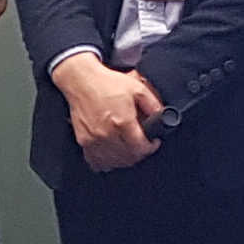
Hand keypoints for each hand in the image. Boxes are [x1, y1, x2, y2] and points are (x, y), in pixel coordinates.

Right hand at [55, 54, 164, 171]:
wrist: (81, 81)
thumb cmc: (106, 83)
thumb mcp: (137, 88)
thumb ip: (153, 105)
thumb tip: (163, 117)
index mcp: (122, 122)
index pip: (141, 148)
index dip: (151, 148)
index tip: (153, 142)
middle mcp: (107, 133)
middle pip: (128, 158)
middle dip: (139, 154)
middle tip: (142, 145)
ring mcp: (93, 139)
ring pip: (113, 163)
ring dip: (124, 160)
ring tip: (128, 150)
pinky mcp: (83, 140)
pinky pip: (95, 161)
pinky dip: (105, 162)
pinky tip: (111, 155)